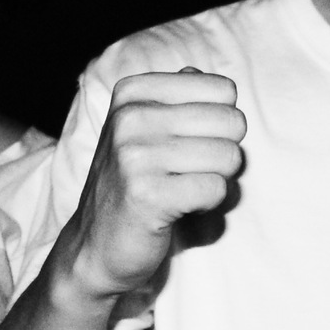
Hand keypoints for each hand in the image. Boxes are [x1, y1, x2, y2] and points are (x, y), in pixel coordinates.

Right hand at [63, 69, 244, 302]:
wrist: (97, 246)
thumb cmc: (134, 184)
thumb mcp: (147, 131)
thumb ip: (181, 100)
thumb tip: (216, 84)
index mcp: (133, 93)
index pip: (223, 90)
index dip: (220, 124)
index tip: (189, 144)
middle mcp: (130, 117)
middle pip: (232, 122)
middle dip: (224, 153)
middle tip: (192, 172)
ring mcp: (135, 156)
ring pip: (229, 157)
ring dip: (217, 181)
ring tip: (183, 190)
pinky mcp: (147, 196)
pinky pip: (216, 189)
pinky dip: (208, 205)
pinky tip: (180, 209)